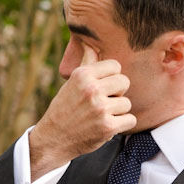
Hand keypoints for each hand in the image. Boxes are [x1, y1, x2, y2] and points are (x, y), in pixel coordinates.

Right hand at [29, 43, 135, 179]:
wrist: (53, 138)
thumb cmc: (65, 108)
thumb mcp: (72, 83)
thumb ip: (87, 64)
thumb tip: (91, 44)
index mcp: (83, 74)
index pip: (115, 65)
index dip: (111, 77)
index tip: (103, 86)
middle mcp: (91, 89)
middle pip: (124, 82)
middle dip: (117, 93)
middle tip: (103, 101)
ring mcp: (100, 108)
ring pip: (127, 103)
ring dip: (118, 111)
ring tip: (101, 115)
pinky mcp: (108, 126)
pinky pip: (130, 119)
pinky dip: (122, 125)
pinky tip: (107, 126)